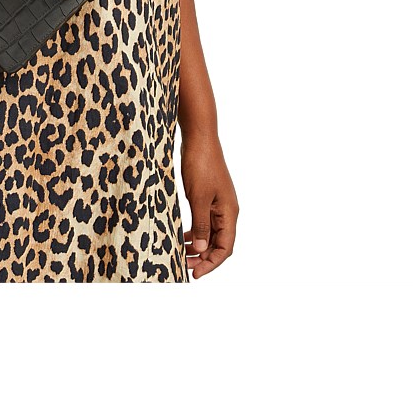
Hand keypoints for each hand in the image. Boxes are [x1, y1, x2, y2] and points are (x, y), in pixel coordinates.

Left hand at [181, 131, 238, 278]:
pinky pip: (206, 222)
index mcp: (229, 213)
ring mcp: (219, 204)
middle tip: (185, 268)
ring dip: (200, 247)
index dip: (211, 264)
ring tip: (183, 256)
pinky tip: (184, 237)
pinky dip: (196, 233)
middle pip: (220, 244)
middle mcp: (228, 211)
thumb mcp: (198, 197)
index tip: (195, 274)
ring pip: (212, 234)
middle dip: (204, 259)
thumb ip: (201, 224)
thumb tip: (202, 250)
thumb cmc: (200, 165)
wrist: (199, 138)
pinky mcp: (209, 198)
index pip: (225, 248)